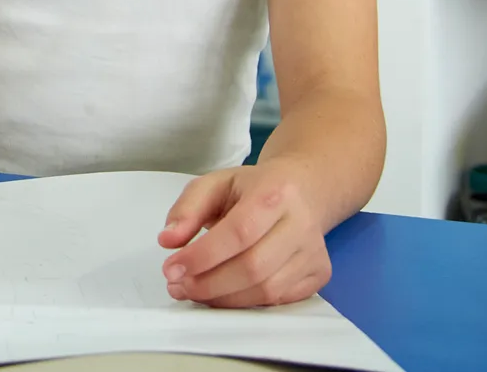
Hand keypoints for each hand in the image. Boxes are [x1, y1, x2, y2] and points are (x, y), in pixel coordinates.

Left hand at [157, 160, 332, 306]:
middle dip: (208, 283)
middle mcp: (301, 224)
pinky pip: (279, 300)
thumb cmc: (254, 188)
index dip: (203, 256)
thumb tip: (167, 240)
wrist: (303, 189)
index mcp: (274, 192)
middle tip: (177, 285)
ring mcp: (314, 252)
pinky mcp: (319, 274)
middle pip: (253, 267)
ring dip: (223, 298)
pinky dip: (245, 303)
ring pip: (267, 290)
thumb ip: (187, 209)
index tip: (171, 268)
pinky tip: (221, 294)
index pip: (238, 232)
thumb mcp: (215, 183)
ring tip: (192, 291)